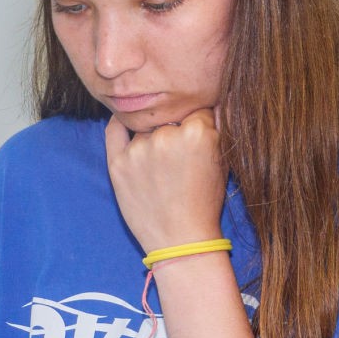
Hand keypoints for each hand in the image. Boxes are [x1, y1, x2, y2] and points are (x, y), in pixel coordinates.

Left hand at [103, 110, 226, 252]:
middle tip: (178, 158)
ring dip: (151, 137)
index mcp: (197, 132)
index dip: (198, 123)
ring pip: (146, 127)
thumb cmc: (205, 203)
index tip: (197, 139)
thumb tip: (218, 96)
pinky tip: (129, 128)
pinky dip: (121, 124)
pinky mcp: (117, 163)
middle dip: (174, 130)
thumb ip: (221, 124)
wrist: (182, 241)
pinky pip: (115, 129)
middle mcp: (165, 136)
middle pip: (169, 118)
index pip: (195, 110)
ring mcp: (139, 150)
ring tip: (161, 168)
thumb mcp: (223, 160)